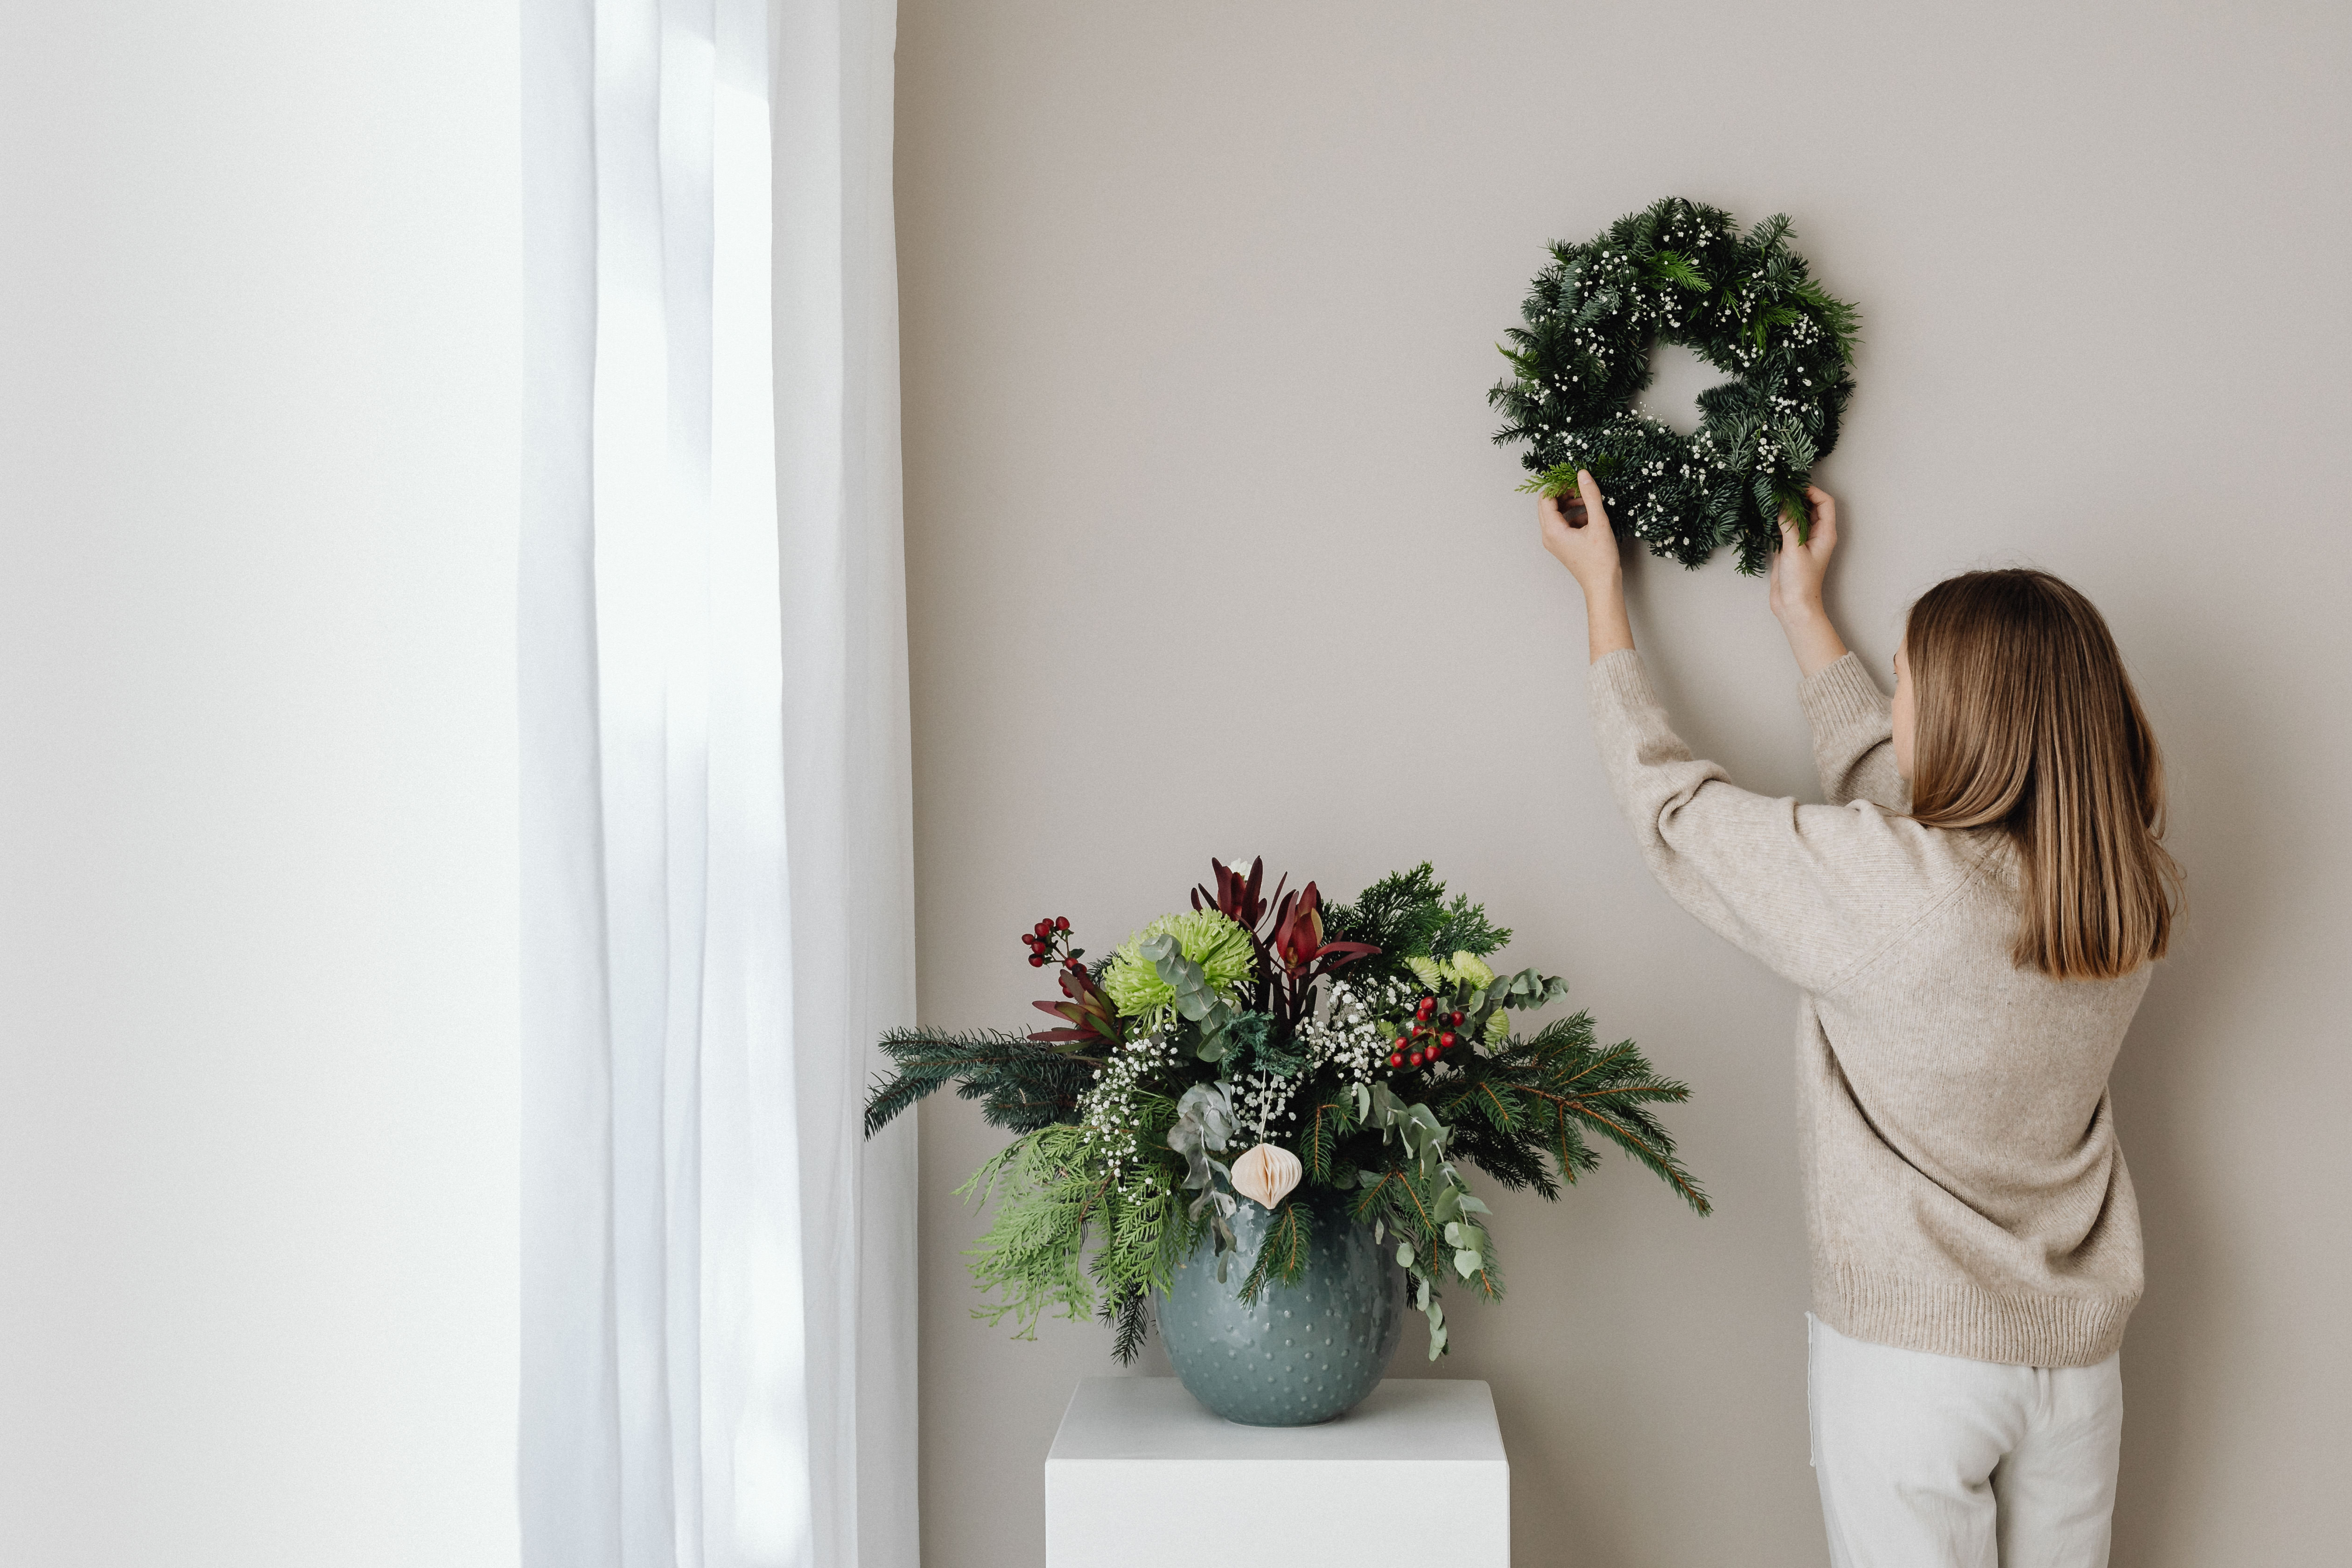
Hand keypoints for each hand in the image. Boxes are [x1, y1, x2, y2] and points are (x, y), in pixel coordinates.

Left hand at [1537, 470, 1633, 661]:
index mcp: (1552, 530)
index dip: (1559, 485)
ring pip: (1556, 515)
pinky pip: (1562, 525)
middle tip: (1581, 488)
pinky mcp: (1562, 546)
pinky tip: (1591, 517)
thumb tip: (1582, 474)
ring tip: (1588, 501)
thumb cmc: (1600, 559)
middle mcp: (1548, 536)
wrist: (1603, 585)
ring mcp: (1554, 542)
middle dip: (1563, 494)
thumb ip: (1590, 495)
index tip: (1575, 479)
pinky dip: (1573, 517)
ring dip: (1570, 505)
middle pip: (1548, 505)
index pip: (1546, 498)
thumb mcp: (1598, 522)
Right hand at [1768, 485, 1848, 675]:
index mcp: (1825, 533)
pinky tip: (1767, 515)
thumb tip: (1783, 501)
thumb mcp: (1794, 549)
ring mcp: (1803, 541)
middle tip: (1780, 489)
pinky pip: (1786, 527)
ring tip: (1772, 498)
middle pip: (1811, 506)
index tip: (1794, 487)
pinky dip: (1779, 519)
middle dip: (1798, 495)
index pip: (1825, 503)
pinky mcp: (1790, 548)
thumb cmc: (1801, 581)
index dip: (1812, 491)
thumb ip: (1789, 524)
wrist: (1793, 606)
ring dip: (1787, 507)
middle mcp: (1816, 535)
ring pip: (1798, 516)